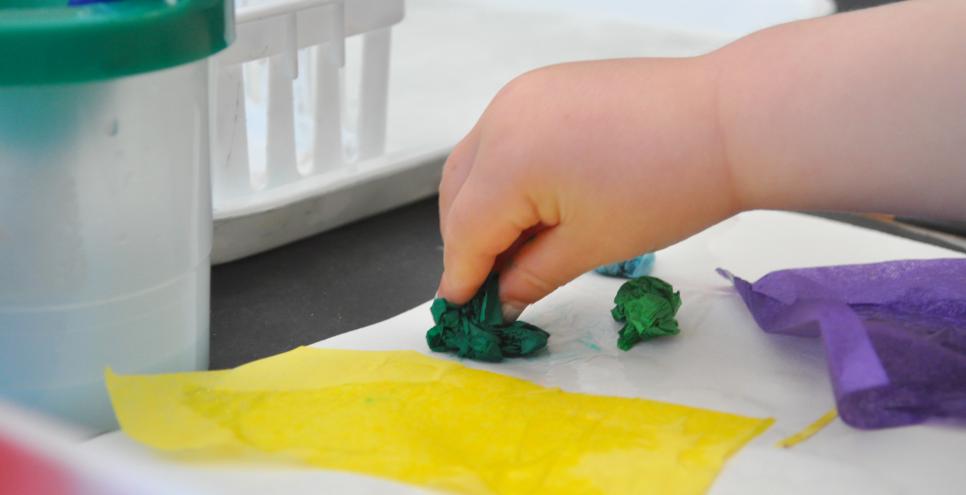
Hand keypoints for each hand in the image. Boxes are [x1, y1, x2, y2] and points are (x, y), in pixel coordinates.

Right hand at [436, 58, 737, 317]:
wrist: (728, 121)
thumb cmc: (673, 181)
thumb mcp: (590, 246)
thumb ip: (530, 276)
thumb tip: (500, 298)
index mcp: (510, 160)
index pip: (464, 231)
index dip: (462, 276)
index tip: (462, 309)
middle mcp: (504, 117)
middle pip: (457, 195)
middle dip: (468, 243)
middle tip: (493, 286)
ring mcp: (522, 95)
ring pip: (474, 164)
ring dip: (482, 207)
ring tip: (517, 247)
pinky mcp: (543, 87)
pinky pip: (501, 137)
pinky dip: (503, 174)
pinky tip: (534, 204)